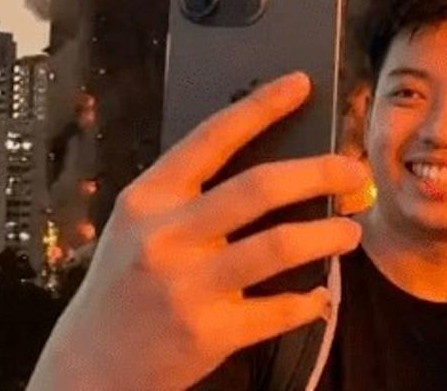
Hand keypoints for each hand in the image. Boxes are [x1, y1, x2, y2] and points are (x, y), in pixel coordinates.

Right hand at [28, 72, 367, 390]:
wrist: (90, 366)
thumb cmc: (126, 282)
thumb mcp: (141, 225)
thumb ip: (193, 195)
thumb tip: (277, 167)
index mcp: (150, 198)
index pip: (213, 137)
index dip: (261, 106)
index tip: (301, 84)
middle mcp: (167, 235)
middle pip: (260, 187)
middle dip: (320, 172)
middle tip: (355, 172)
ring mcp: (187, 286)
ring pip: (279, 246)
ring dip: (328, 234)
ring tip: (350, 231)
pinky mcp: (208, 333)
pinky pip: (279, 310)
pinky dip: (309, 300)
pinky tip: (318, 295)